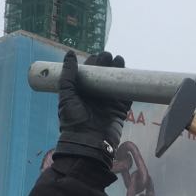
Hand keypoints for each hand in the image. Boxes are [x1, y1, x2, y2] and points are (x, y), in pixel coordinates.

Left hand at [55, 51, 131, 168]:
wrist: (87, 142)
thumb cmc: (73, 120)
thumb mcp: (66, 95)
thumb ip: (68, 75)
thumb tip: (70, 53)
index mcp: (82, 91)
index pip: (89, 72)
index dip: (94, 62)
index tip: (97, 57)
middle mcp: (96, 95)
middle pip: (104, 74)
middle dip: (108, 63)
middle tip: (110, 58)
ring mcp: (109, 102)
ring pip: (116, 82)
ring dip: (119, 71)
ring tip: (120, 61)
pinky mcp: (120, 110)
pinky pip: (127, 95)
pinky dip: (130, 86)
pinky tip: (130, 76)